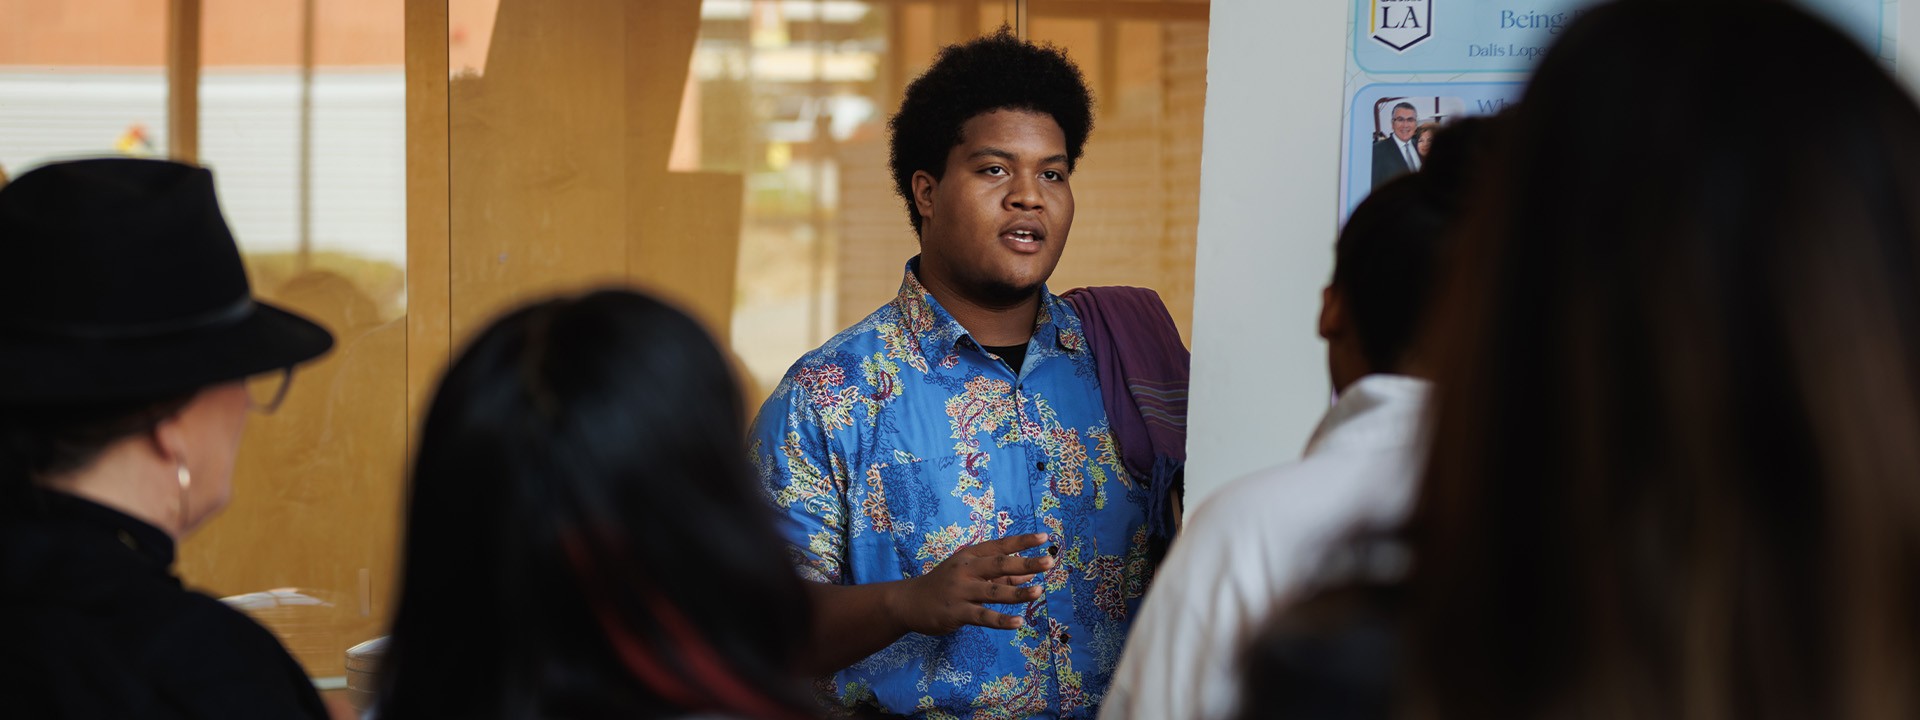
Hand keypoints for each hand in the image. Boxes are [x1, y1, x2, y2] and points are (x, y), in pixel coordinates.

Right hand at [887, 533, 1054, 634]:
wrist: (909, 602)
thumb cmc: (945, 585)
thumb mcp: (969, 573)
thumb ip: (1000, 575)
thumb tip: (1030, 573)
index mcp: (970, 556)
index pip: (1000, 546)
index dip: (1022, 541)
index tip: (1044, 537)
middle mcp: (966, 570)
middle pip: (1000, 565)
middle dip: (1026, 563)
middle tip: (1049, 561)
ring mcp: (961, 591)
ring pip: (994, 591)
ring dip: (1018, 592)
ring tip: (1040, 591)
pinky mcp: (957, 612)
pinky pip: (983, 616)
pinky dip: (1001, 620)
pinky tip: (1018, 622)